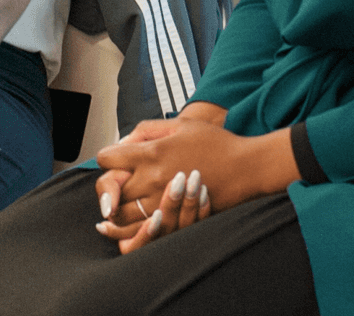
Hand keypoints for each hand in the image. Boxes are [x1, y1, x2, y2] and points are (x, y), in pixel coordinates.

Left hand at [95, 120, 297, 241]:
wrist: (245, 168)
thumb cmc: (218, 143)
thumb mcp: (183, 124)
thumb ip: (149, 129)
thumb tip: (124, 141)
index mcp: (153, 152)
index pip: (107, 158)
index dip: (108, 158)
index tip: (115, 159)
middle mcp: (153, 178)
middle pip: (110, 189)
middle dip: (109, 186)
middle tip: (117, 182)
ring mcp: (162, 201)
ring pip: (120, 214)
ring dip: (114, 210)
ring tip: (115, 206)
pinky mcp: (173, 217)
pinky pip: (140, 230)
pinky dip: (128, 230)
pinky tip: (126, 224)